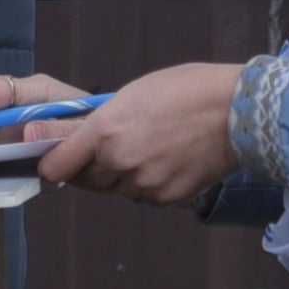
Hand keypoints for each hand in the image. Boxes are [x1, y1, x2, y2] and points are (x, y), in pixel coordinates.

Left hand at [25, 60, 242, 206]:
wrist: (237, 111)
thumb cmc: (186, 90)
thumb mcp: (132, 94)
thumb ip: (99, 122)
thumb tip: (73, 140)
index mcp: (105, 131)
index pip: (56, 166)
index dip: (52, 164)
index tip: (53, 160)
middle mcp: (119, 162)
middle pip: (85, 180)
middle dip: (89, 167)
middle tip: (106, 148)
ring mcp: (143, 184)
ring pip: (115, 188)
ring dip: (119, 175)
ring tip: (146, 147)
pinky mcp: (165, 198)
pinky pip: (142, 195)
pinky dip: (146, 183)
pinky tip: (165, 160)